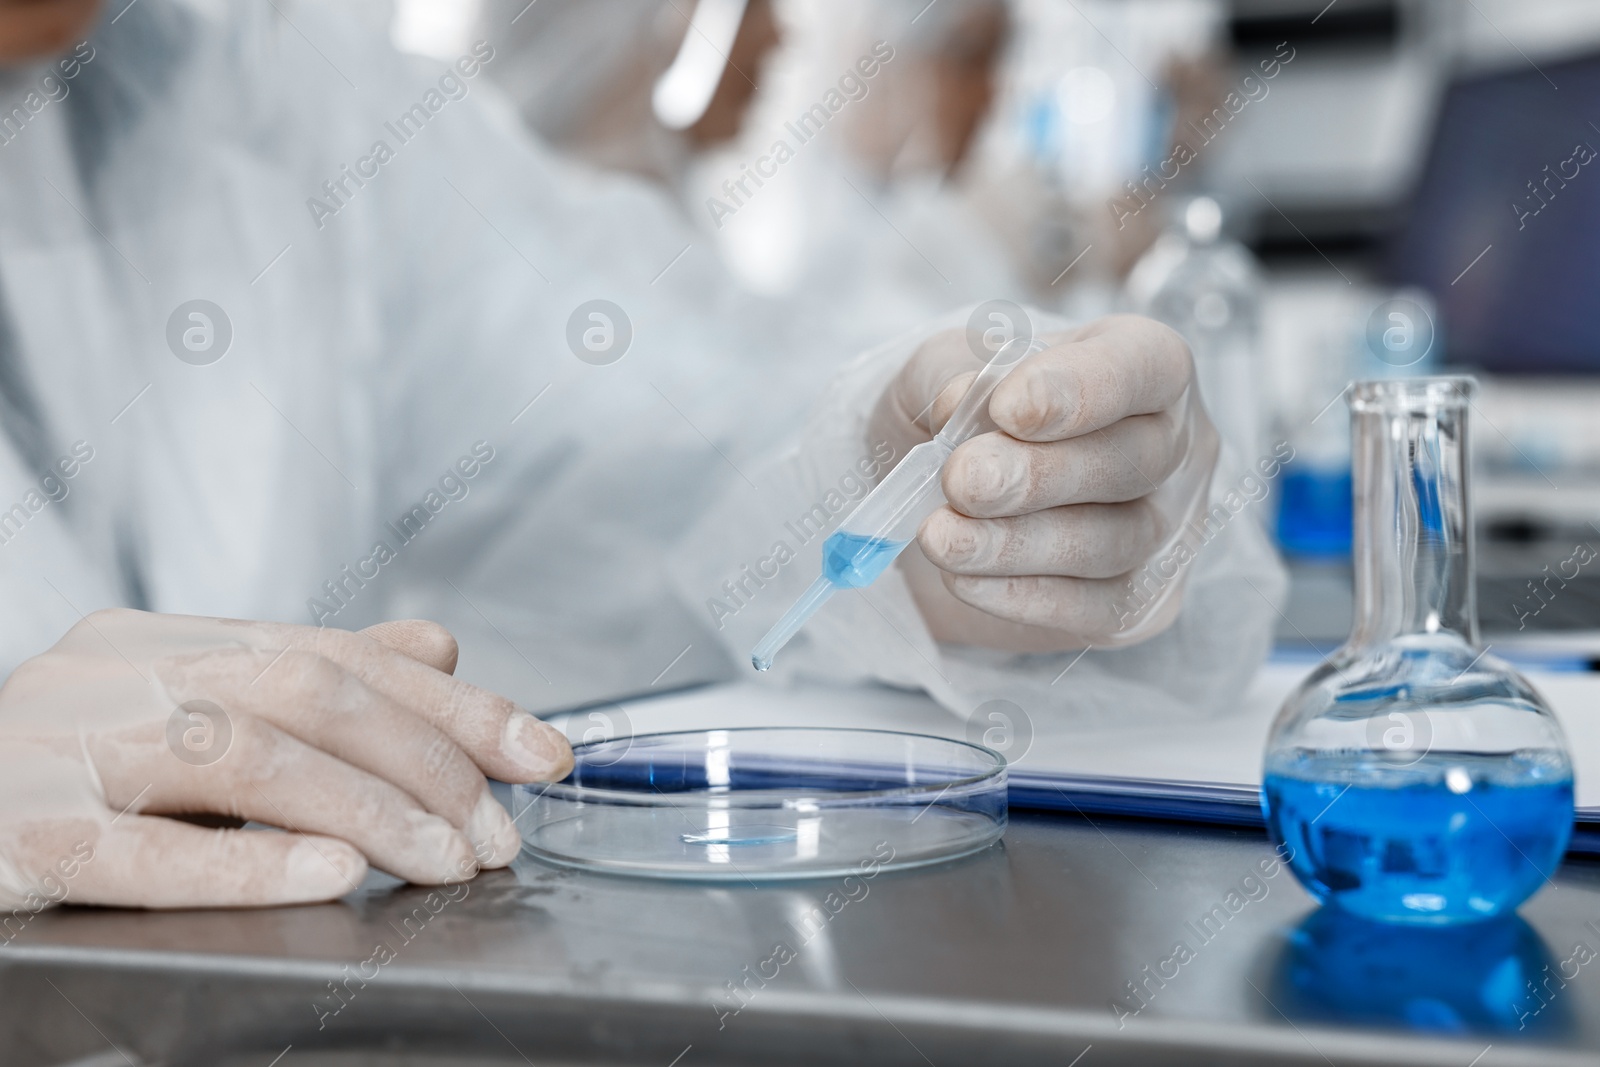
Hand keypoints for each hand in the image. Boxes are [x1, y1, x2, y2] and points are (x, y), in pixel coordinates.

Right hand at [0, 611, 571, 911]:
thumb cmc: (63, 768)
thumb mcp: (187, 705)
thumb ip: (307, 678)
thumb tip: (437, 645)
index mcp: (168, 642)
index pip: (343, 655)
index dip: (456, 705)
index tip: (540, 754)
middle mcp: (121, 674)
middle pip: (307, 692)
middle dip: (428, 761)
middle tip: (498, 831)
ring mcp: (66, 748)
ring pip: (245, 756)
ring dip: (369, 809)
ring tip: (445, 860)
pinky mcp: (24, 835)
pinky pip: (144, 853)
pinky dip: (249, 862)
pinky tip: (329, 873)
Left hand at [869, 314, 1217, 650]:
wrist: (943, 501)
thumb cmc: (965, 416)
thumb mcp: (944, 370)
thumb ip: (952, 375)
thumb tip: (961, 403)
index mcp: (1141, 362)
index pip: (1145, 364)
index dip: (1082, 388)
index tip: (1008, 408)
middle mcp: (1175, 444)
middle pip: (1133, 462)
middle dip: (1037, 477)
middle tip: (961, 481)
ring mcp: (1167, 528)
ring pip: (1113, 542)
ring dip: (1016, 544)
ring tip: (940, 537)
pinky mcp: (1140, 602)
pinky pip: (1095, 607)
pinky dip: (1021, 595)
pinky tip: (963, 578)